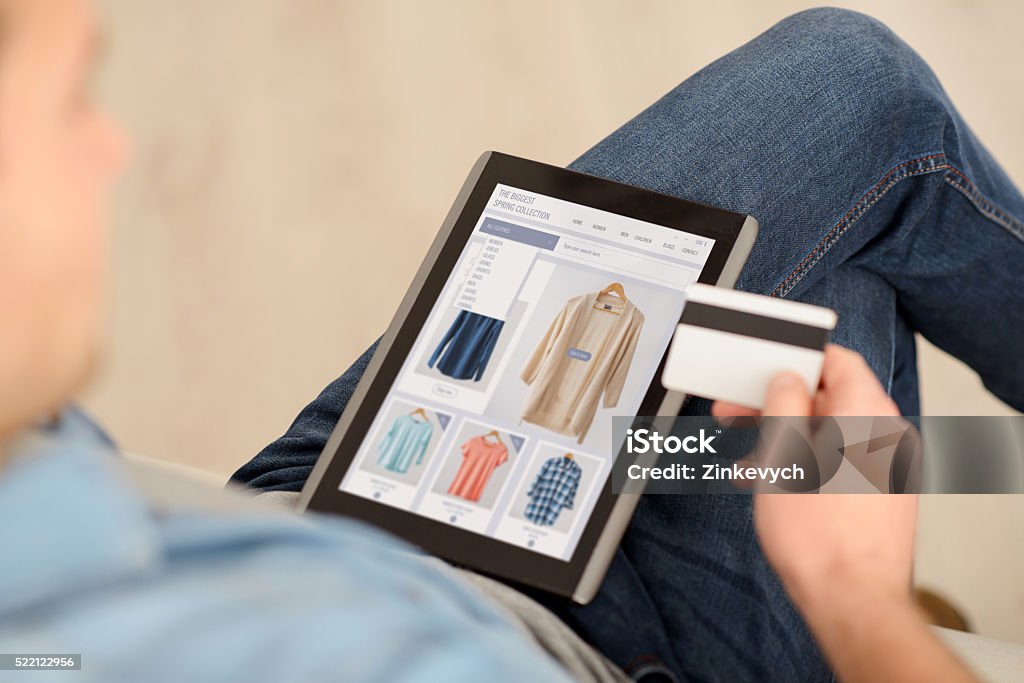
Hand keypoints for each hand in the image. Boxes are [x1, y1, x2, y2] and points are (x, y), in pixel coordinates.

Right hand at [712, 345, 914, 607]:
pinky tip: (774, 481)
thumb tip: (785, 382)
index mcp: (866, 411)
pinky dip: (807, 461)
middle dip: (778, 402)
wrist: (852, 599)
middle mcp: (886, 433)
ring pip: (831, 432)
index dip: (793, 358)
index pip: (835, 359)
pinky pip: (841, 461)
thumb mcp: (782, 453)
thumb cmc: (818, 535)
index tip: (762, 365)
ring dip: (787, 435)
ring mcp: (888, 465)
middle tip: (738, 409)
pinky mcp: (883, 494)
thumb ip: (783, 404)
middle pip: (829, 397)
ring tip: (749, 454)